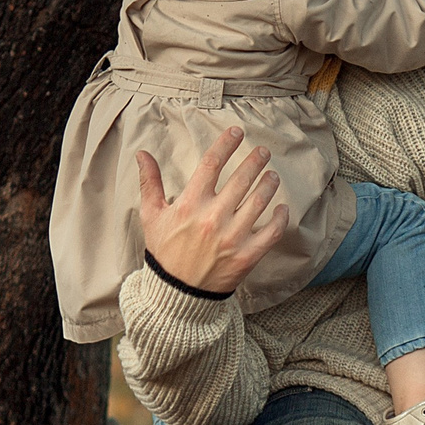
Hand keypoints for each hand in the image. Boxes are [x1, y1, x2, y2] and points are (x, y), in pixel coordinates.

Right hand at [135, 126, 287, 293]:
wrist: (177, 293)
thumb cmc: (164, 251)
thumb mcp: (151, 216)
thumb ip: (149, 183)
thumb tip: (142, 153)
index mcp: (189, 204)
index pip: (211, 164)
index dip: (226, 144)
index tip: (237, 131)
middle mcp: (212, 218)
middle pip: (241, 179)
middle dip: (255, 161)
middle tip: (263, 152)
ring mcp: (232, 237)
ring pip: (259, 202)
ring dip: (269, 185)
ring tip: (272, 175)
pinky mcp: (246, 256)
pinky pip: (271, 233)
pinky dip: (280, 218)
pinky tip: (282, 208)